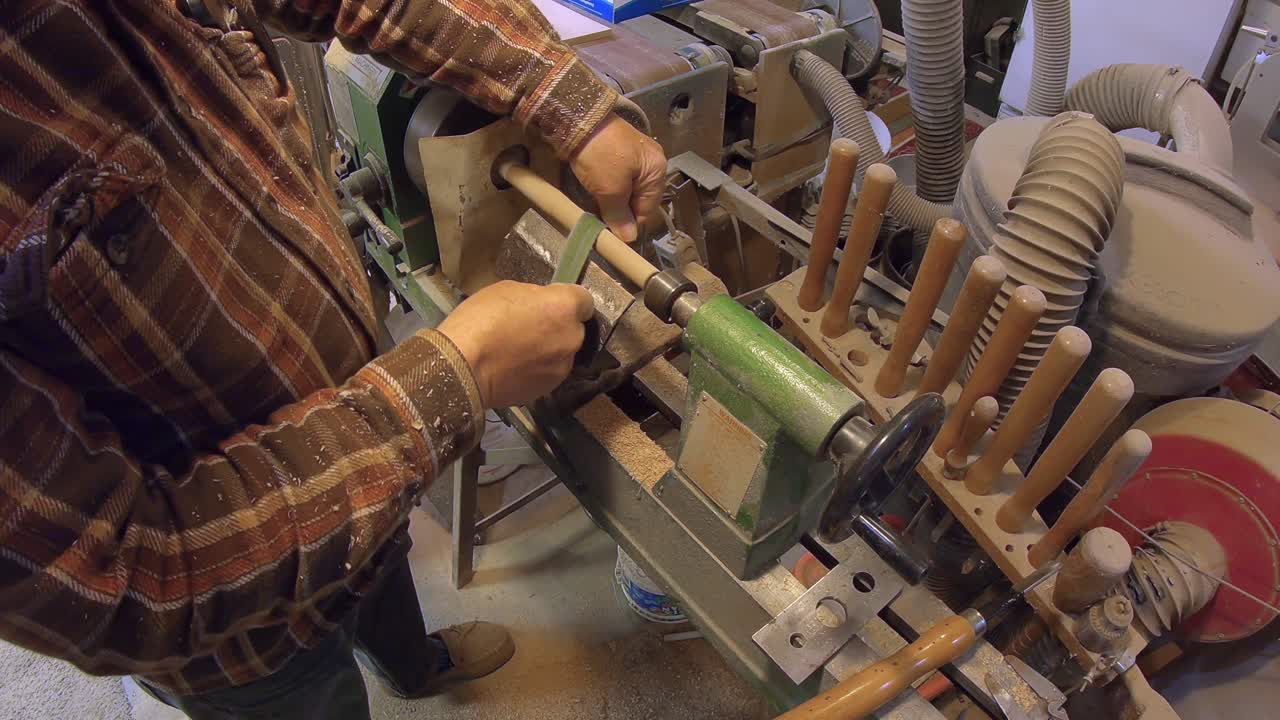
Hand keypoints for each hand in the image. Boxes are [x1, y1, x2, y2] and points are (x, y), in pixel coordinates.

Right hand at [438, 281, 593, 407]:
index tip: (551, 304)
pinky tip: (514, 368)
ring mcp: (563, 366)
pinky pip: (549, 372)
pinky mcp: (550, 388)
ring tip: (519, 351)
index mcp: (565, 307)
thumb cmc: (482, 320)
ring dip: (549, 350)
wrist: (464, 367)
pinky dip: (537, 369)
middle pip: (574, 329)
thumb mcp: (508, 290)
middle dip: (558, 327)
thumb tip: (541, 306)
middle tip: (530, 327)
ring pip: (563, 353)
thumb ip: (535, 298)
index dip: (568, 301)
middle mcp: (572, 338)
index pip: (584, 300)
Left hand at [569, 113, 666, 243]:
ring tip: (594, 203)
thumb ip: (619, 215)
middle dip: (619, 211)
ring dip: (611, 199)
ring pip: (626, 188)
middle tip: (599, 218)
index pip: (647, 210)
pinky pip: (617, 176)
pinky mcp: (618, 148)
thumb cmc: (600, 154)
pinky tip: (594, 188)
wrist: (577, 116)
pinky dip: (606, 185)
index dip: (629, 225)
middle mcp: (651, 161)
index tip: (611, 234)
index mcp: (657, 171)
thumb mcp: (610, 189)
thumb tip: (629, 238)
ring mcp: (635, 153)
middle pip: (638, 199)